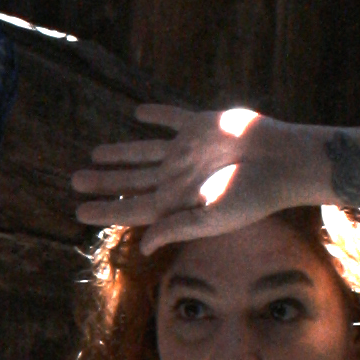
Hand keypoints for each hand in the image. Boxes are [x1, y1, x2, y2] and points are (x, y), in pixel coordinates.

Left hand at [74, 101, 309, 246]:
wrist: (285, 160)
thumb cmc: (253, 195)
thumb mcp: (213, 218)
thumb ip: (177, 227)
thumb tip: (143, 246)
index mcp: (178, 201)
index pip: (133, 208)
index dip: (105, 209)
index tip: (78, 211)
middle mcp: (179, 176)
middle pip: (132, 180)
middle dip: (104, 181)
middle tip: (74, 181)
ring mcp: (188, 151)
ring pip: (143, 151)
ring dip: (120, 152)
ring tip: (94, 154)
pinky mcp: (201, 125)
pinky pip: (172, 118)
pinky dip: (156, 115)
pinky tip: (138, 113)